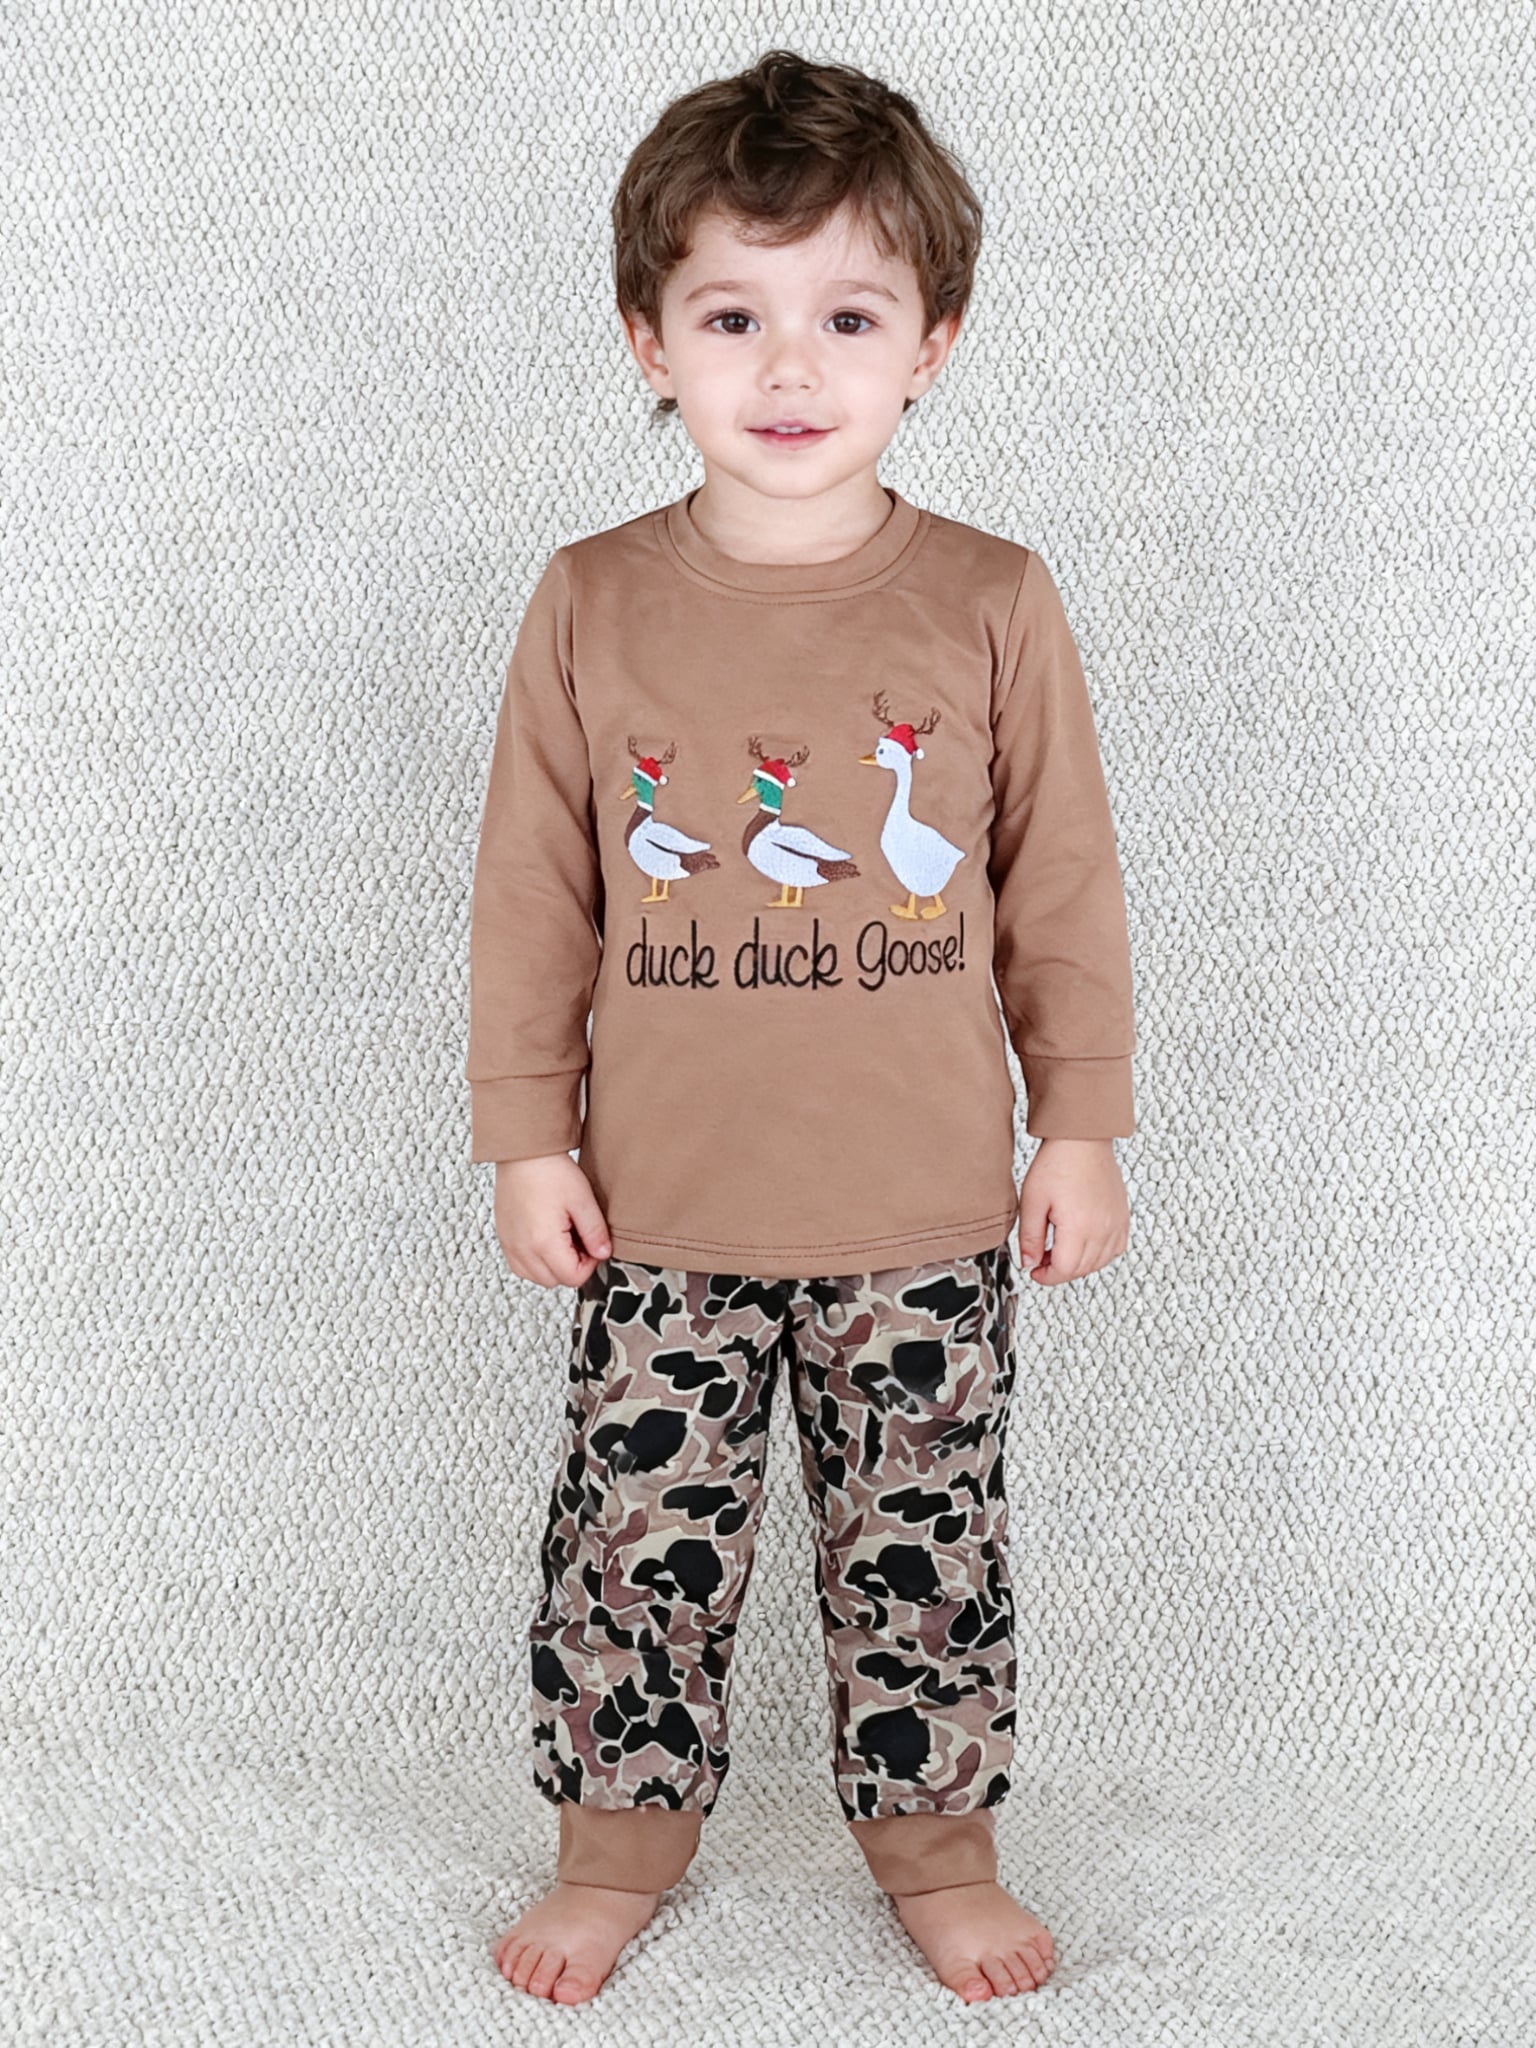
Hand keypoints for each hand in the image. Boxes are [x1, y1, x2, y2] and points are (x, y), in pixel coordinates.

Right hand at [493, 1154, 612, 1287]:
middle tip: (579, 1240)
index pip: (573, 1278)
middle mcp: (522, 1249)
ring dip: (553, 1267)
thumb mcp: (583, 1200)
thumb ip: (595, 1232)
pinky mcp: (504, 1238)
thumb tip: (602, 1254)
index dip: (589, 1265)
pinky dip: (535, 1261)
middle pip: (554, 1281)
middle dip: (572, 1267)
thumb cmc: (550, 1171)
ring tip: (563, 1239)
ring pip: (535, 1277)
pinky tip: (546, 1239)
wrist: (522, 1152)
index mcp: (543, 1242)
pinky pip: (520, 1266)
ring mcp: (510, 1244)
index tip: (592, 1245)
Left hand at [1017, 1137, 1129, 1285]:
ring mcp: (1116, 1224)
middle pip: (1081, 1269)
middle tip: (1042, 1259)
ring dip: (1078, 1264)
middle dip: (1059, 1271)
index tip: (1034, 1270)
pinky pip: (1116, 1249)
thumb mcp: (1032, 1201)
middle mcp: (1102, 1229)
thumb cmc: (1058, 1162)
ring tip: (1060, 1249)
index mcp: (1078, 1227)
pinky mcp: (1123, 1217)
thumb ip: (1029, 1237)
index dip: (1046, 1276)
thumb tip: (1029, 1263)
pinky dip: (1099, 1254)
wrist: (1083, 1139)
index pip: (1064, 1270)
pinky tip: (1084, 1243)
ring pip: (1099, 1263)